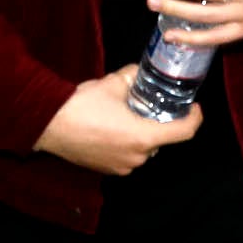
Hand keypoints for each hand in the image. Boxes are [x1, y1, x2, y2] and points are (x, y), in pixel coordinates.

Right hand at [36, 67, 204, 175]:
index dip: (195, 119)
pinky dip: (126, 144)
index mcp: (144, 137)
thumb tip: (140, 72)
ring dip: (141, 134)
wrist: (47, 124)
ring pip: (143, 149)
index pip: (184, 132)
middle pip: (161, 141)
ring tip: (128, 116)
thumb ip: (133, 77)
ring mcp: (121, 167)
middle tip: (151, 105)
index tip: (195, 108)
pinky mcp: (106, 170)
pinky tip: (113, 128)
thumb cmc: (83, 104)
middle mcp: (137, 157)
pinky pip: (126, 156)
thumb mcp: (113, 83)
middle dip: (159, 123)